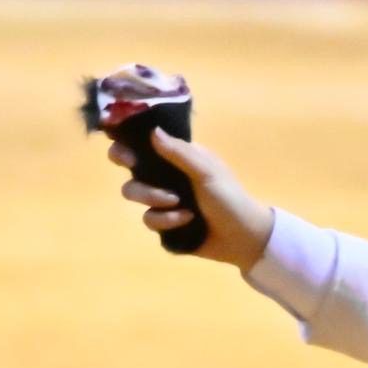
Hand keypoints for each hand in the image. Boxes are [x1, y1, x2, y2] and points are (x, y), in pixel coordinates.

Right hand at [110, 128, 274, 271]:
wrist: (241, 236)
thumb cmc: (229, 197)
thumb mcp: (207, 172)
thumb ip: (179, 153)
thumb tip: (153, 131)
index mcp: (179, 158)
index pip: (147, 145)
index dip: (129, 144)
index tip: (125, 150)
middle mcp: (167, 176)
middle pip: (131, 169)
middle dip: (130, 170)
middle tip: (133, 167)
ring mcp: (163, 200)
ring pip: (134, 193)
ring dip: (153, 197)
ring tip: (177, 203)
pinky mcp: (163, 222)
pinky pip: (148, 219)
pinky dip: (166, 220)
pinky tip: (186, 220)